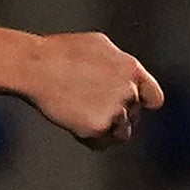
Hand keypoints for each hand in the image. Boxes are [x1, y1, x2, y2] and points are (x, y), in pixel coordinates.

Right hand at [24, 30, 161, 147]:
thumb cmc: (60, 52)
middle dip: (117, 114)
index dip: (143, 104)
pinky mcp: (98, 127)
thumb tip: (128, 74)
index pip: (154, 98)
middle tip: (89, 106)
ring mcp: (115, 110)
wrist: (35, 67)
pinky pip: (102, 144)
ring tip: (82, 115)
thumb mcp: (99, 45)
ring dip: (106, 129)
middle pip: (133, 115)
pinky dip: (90, 140)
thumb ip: (120, 63)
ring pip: (121, 132)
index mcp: (131, 69)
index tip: (131, 107)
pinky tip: (75, 126)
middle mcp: (129, 90)